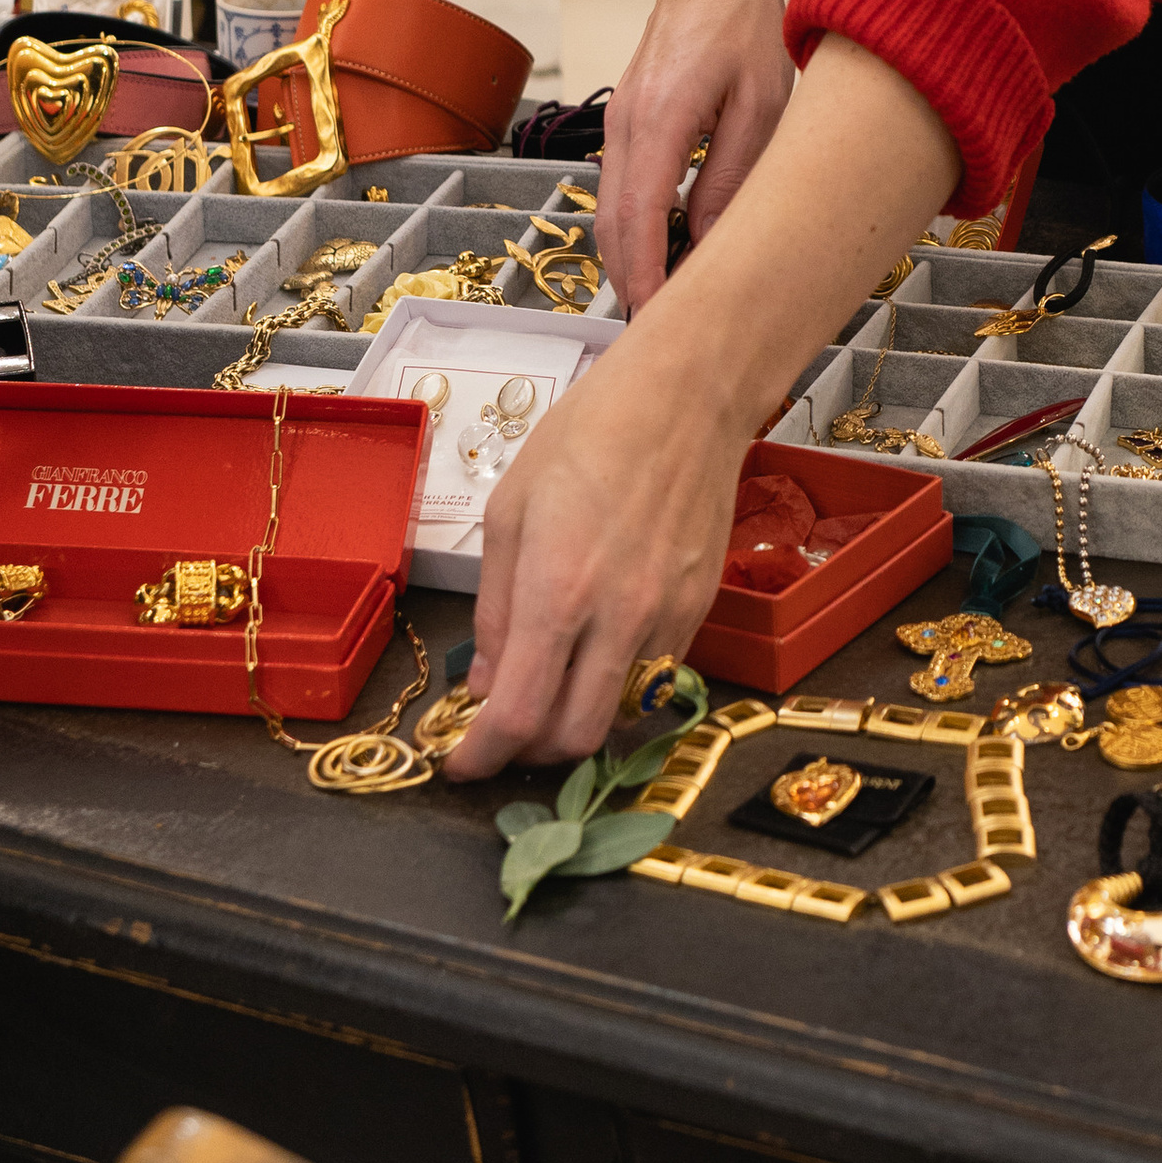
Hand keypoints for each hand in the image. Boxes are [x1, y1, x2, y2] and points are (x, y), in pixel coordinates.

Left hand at [437, 325, 739, 774]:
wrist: (686, 399)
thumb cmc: (588, 435)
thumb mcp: (510, 511)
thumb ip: (495, 609)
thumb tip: (484, 684)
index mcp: (557, 590)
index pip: (517, 716)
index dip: (480, 757)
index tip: (460, 763)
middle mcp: (618, 617)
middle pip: (574, 739)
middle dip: (528, 753)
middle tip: (502, 732)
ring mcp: (668, 617)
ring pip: (621, 716)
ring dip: (577, 720)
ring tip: (551, 689)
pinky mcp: (701, 609)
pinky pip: (655, 676)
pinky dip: (619, 684)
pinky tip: (598, 649)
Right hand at [596, 0, 793, 311]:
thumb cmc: (742, 28)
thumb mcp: (761, 104)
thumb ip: (731, 175)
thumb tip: (708, 243)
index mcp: (659, 118)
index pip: (638, 218)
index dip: (643, 277)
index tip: (657, 323)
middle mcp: (624, 126)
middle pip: (611, 225)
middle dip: (631, 283)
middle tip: (662, 336)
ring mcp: (617, 125)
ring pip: (609, 212)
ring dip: (631, 260)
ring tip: (668, 308)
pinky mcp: (624, 125)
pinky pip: (619, 190)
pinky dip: (633, 230)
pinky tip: (666, 254)